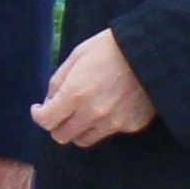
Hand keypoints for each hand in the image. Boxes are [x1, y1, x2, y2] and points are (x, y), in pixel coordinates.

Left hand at [32, 28, 151, 146]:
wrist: (150, 51)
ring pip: (84, 139)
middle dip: (56, 125)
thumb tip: (49, 102)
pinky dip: (102, 125)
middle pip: (62, 136)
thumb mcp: (76, 57)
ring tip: (82, 113)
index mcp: (75, 94)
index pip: (46, 121)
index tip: (40, 109)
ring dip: (77, 129)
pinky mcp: (131, 125)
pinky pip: (109, 132)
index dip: (38, 115)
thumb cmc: (109, 49)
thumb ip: (58, 82)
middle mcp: (93, 113)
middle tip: (59, 113)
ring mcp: (114, 122)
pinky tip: (107, 107)